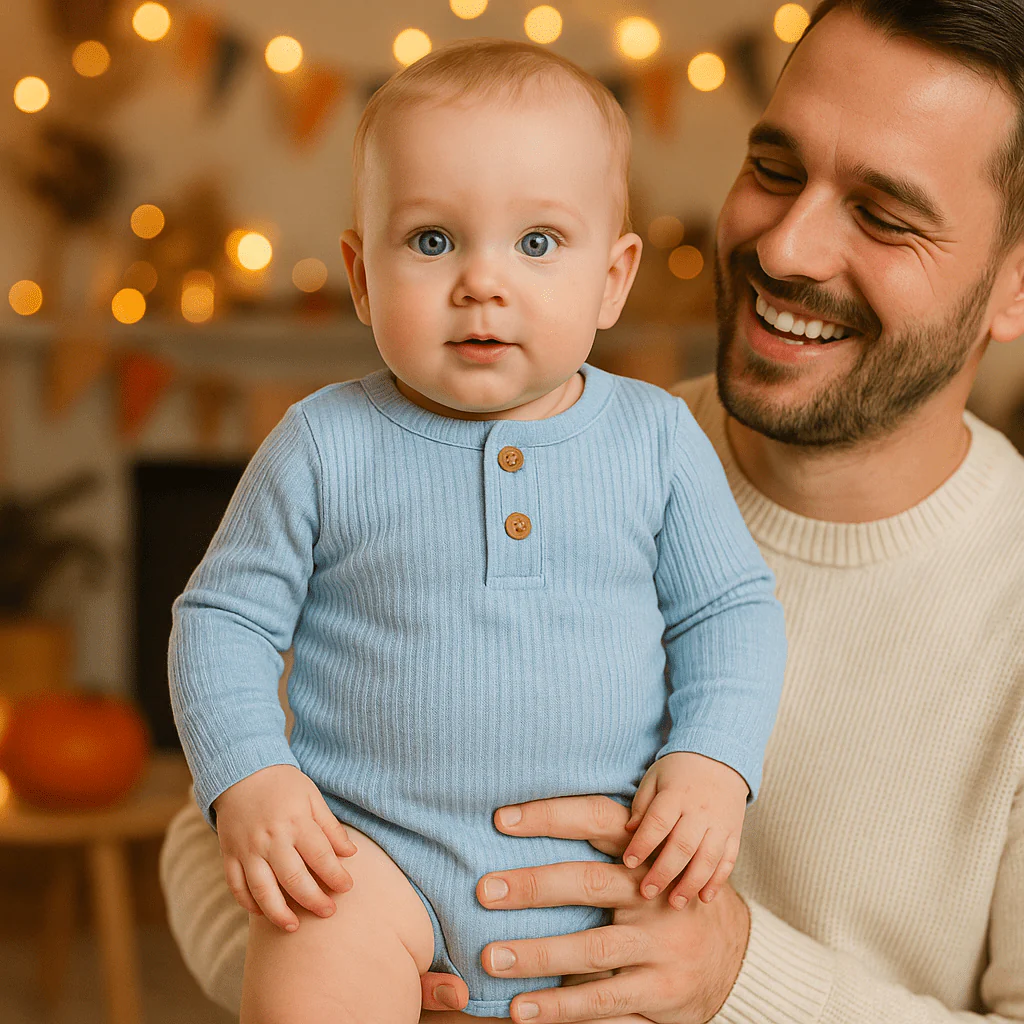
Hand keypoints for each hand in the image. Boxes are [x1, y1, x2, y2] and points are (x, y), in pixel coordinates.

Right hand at [212, 764, 356, 930]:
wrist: (241, 772)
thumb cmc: (283, 785)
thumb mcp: (312, 797)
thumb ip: (330, 827)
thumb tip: (350, 854)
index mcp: (296, 822)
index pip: (321, 857)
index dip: (336, 876)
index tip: (347, 888)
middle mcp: (271, 839)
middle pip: (294, 879)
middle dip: (313, 900)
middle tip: (328, 912)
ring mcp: (247, 849)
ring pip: (262, 890)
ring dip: (278, 913)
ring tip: (294, 927)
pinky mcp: (229, 855)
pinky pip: (237, 886)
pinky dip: (248, 904)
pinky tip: (262, 913)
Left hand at [468, 796, 747, 1023]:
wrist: (737, 956)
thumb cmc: (667, 900)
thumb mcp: (649, 865)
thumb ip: (603, 848)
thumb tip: (523, 827)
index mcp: (647, 854)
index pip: (597, 820)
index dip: (551, 816)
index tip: (502, 819)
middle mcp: (655, 895)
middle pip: (588, 884)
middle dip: (534, 886)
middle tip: (484, 891)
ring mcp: (661, 948)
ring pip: (593, 950)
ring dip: (538, 955)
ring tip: (492, 958)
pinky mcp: (660, 994)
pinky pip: (606, 1003)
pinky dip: (562, 1008)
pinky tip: (523, 1010)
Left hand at [622, 753, 747, 908]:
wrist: (720, 757)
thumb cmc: (678, 770)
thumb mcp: (655, 777)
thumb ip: (642, 804)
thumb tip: (629, 831)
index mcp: (676, 794)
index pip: (658, 822)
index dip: (643, 844)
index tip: (628, 863)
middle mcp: (700, 811)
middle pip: (682, 846)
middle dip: (664, 872)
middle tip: (647, 893)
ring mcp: (720, 823)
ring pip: (707, 858)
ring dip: (691, 884)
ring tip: (675, 903)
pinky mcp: (734, 833)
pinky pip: (729, 860)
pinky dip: (718, 881)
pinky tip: (705, 898)